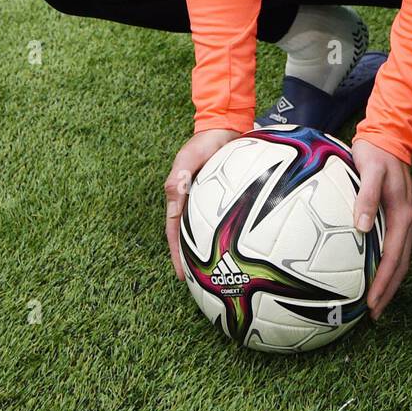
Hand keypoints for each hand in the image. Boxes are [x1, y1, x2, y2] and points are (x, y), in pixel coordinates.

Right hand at [164, 129, 241, 280]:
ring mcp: (207, 201)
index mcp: (179, 196)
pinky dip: (225, 235)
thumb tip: (174, 195)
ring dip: (208, 251)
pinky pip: (222, 221)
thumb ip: (180, 174)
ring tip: (218, 273)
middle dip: (191, 261)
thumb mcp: (189, 156)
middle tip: (200, 283)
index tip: (181, 275)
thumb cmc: (205, 140)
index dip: (177, 255)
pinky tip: (238, 247)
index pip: (173, 232)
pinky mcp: (223, 198)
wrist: (226, 126)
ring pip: (205, 232)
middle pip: (188, 238)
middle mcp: (191, 202)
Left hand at [350, 139, 411, 320]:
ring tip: (374, 303)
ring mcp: (403, 219)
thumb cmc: (375, 154)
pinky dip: (386, 266)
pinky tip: (373, 273)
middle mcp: (407, 221)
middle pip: (400, 265)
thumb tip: (361, 227)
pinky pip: (394, 248)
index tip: (372, 304)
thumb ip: (367, 197)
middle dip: (388, 291)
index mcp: (402, 215)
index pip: (394, 258)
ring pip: (400, 259)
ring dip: (389, 282)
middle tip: (372, 315)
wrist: (388, 136)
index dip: (384, 283)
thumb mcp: (369, 170)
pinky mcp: (396, 216)